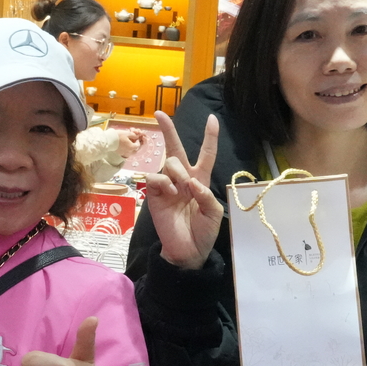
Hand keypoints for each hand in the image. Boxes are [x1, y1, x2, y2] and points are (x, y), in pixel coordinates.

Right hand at [116, 129, 143, 156]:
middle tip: (133, 141)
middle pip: (134, 149)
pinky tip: (124, 145)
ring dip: (130, 148)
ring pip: (130, 151)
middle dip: (135, 145)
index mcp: (131, 147)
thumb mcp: (127, 133)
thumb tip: (136, 136)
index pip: (138, 145)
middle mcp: (128, 151)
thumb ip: (133, 135)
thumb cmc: (118, 136)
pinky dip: (126, 149)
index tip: (136, 138)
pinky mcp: (119, 153)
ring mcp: (123, 153)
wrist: (108, 140)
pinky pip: (125, 152)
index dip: (138, 141)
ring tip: (128, 143)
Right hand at [143, 111, 221, 270]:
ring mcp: (167, 186)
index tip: (212, 119)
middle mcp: (183, 178)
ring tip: (181, 189)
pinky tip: (170, 192)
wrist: (187, 251)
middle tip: (159, 114)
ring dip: (177, 171)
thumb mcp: (214, 213)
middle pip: (176, 148)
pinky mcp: (153, 194)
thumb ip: (206, 194)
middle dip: (168, 130)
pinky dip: (164, 182)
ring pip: (169, 162)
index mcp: (200, 180)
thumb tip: (190, 182)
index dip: (210, 137)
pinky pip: (155, 177)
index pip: (206, 154)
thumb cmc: (203, 232)